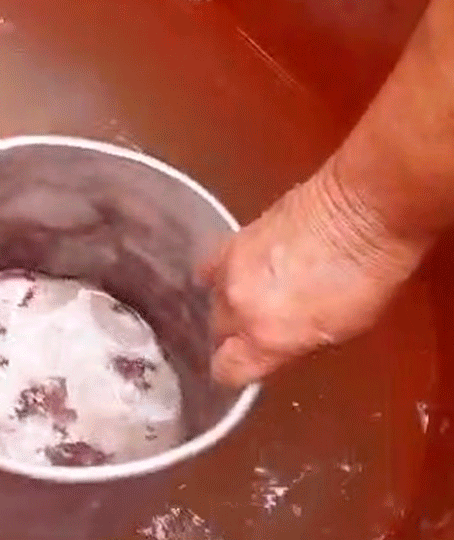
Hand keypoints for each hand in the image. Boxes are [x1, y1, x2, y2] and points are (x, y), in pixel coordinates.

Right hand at [202, 162, 427, 386]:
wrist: (362, 208)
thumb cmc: (370, 273)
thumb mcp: (340, 328)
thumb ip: (294, 342)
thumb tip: (276, 346)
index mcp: (267, 336)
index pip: (227, 369)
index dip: (233, 372)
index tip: (245, 367)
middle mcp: (239, 304)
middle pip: (217, 331)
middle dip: (233, 336)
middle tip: (258, 330)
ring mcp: (231, 269)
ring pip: (212, 299)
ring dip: (229, 302)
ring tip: (252, 298)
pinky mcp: (232, 239)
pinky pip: (211, 267)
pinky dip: (221, 274)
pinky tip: (237, 273)